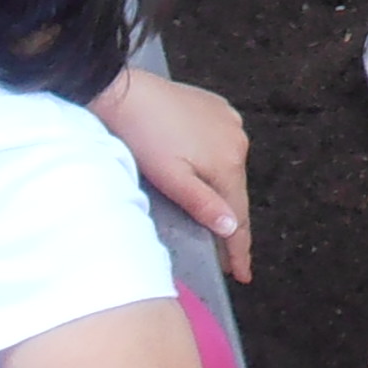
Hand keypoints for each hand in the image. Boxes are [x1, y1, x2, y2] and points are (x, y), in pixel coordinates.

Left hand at [93, 69, 252, 281]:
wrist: (124, 93)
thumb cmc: (143, 137)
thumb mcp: (171, 179)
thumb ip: (203, 204)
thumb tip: (233, 228)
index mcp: (228, 163)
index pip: (237, 217)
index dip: (239, 249)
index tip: (243, 275)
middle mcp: (237, 140)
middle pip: (235, 192)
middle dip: (229, 220)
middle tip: (224, 253)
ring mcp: (229, 121)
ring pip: (229, 167)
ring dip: (222, 189)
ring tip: (213, 212)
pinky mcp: (217, 107)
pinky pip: (223, 143)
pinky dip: (216, 161)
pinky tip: (204, 169)